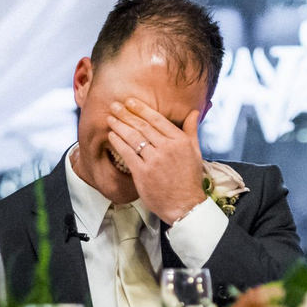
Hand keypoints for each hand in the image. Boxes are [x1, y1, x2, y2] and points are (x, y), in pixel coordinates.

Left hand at [106, 98, 205, 223]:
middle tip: (115, 105)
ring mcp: (154, 160)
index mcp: (180, 141)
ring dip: (120, 126)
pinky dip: (118, 143)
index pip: (157, 120)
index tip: (130, 101)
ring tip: (110, 118)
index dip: (142, 109)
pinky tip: (112, 136)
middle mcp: (167, 148)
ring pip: (133, 138)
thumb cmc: (189, 179)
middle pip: (143, 126)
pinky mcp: (143, 173)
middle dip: (126, 114)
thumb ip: (191, 130)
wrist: (185, 205)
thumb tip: (194, 112)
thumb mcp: (195, 152)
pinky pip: (127, 153)